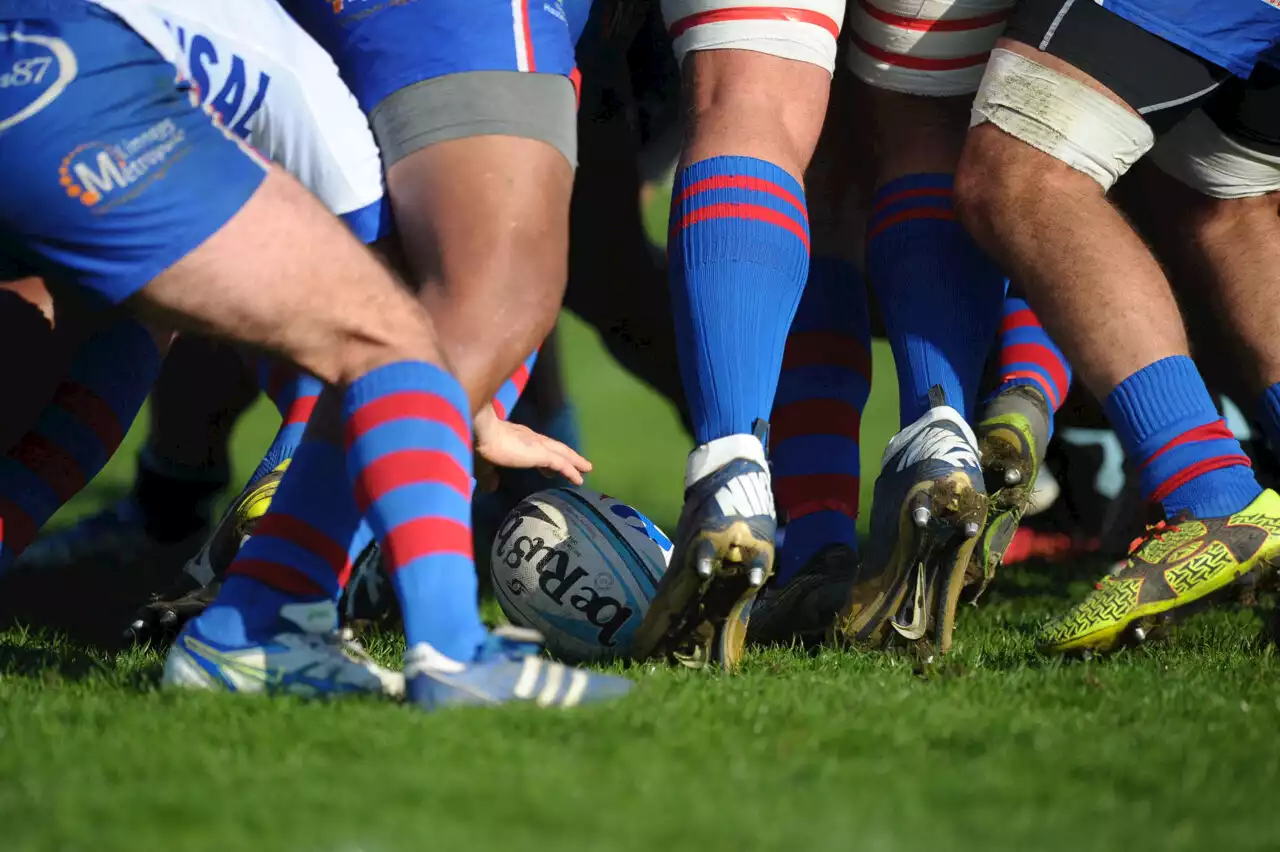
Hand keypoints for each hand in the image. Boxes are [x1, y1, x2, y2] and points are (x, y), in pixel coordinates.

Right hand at [473, 404, 591, 491]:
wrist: (481, 432)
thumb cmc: (478, 446)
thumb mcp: (483, 464)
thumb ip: (488, 476)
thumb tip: (489, 487)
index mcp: (517, 439)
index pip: (536, 447)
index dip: (544, 457)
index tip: (549, 467)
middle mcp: (530, 438)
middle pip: (554, 447)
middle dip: (566, 456)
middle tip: (579, 465)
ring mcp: (537, 445)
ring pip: (562, 453)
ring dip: (575, 461)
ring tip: (586, 469)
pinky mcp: (541, 453)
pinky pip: (562, 464)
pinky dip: (571, 471)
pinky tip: (580, 479)